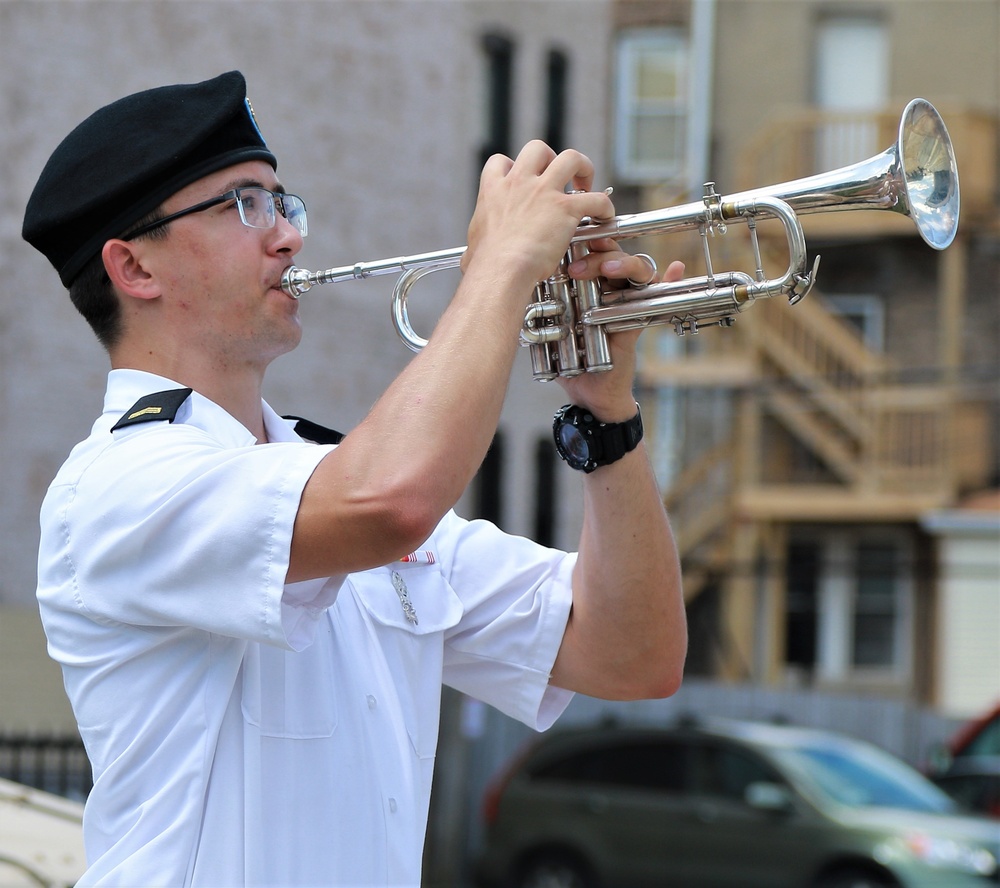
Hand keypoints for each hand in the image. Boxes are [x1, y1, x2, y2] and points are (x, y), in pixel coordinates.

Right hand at [462, 142, 614, 292]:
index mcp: (494, 190)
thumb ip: (476, 245)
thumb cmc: (485, 264)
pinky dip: (604, 205)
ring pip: (571, 158)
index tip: (523, 180)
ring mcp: (544, 193)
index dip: (514, 167)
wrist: (501, 270)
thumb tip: (469, 258)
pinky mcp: (566, 209)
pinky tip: (604, 216)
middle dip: (551, 158)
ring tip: (586, 184)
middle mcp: (520, 184)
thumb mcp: (473, 247)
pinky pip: (595, 198)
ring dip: (582, 167)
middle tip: (559, 178)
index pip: (502, 162)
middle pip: (538, 148)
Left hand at [557, 245, 685, 419]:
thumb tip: (524, 288)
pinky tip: (676, 267)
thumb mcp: (549, 329)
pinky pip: (655, 298)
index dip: (584, 243)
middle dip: (597, 256)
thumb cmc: (567, 358)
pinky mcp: (638, 321)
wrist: (586, 392)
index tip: (567, 243)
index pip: (590, 254)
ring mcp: (627, 303)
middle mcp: (610, 290)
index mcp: (588, 286)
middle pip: (613, 256)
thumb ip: (540, 308)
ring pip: (635, 270)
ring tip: (608, 269)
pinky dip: (671, 279)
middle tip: (575, 270)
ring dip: (625, 263)